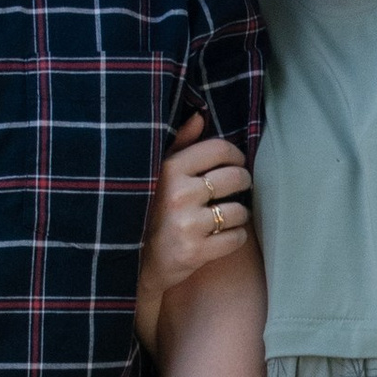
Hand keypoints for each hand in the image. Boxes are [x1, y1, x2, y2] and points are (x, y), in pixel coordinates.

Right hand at [136, 114, 252, 347]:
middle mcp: (180, 194)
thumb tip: (200, 116)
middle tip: (236, 188)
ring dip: (239, 214)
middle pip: (236, 178)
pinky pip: (237, 238)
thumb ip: (180, 144)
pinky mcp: (196, 252)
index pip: (220, 150)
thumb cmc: (148, 209)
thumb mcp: (157, 172)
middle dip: (242, 182)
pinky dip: (235, 237)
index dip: (235, 156)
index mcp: (170, 169)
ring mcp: (188, 225)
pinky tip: (222, 236)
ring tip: (226, 215)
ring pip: (240, 211)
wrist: (133, 260)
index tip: (235, 163)